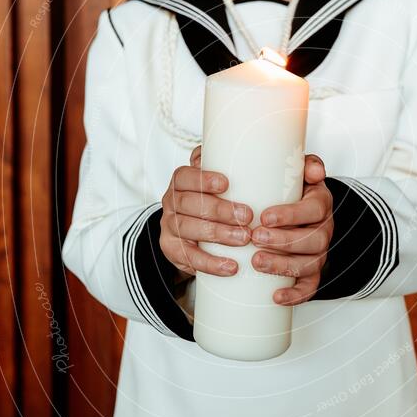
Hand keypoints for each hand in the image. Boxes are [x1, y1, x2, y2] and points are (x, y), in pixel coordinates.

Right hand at [159, 146, 252, 277]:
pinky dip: (211, 263)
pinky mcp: (172, 250)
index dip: (203, 179)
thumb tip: (246, 150)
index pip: (184, 177)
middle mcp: (171, 202)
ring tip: (244, 239)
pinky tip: (231, 266)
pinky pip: (188, 257)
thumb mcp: (215, 183)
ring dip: (218, 235)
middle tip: (247, 216)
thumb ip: (224, 164)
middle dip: (219, 210)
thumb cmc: (210, 202)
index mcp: (180, 182)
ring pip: (188, 229)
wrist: (189, 234)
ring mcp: (169, 227)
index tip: (226, 183)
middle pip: (189, 204)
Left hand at [251, 155, 332, 305]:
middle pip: (314, 240)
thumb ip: (294, 159)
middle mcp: (324, 228)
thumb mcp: (290, 170)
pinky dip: (294, 295)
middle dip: (284, 241)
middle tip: (255, 238)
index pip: (314, 208)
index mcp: (320, 202)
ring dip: (284, 266)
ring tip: (256, 262)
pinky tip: (274, 297)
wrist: (293, 213)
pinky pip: (310, 288)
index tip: (265, 216)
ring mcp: (319, 253)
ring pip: (311, 265)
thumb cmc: (284, 190)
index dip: (292, 214)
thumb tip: (312, 169)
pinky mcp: (312, 274)